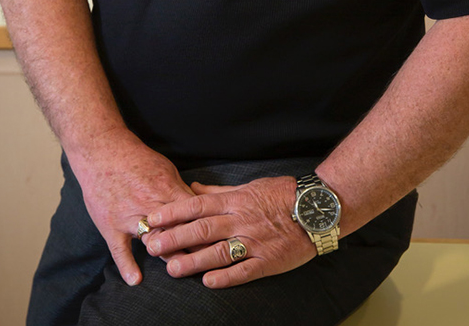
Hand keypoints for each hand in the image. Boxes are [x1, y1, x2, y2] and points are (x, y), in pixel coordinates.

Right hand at [69, 135, 194, 286]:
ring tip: (181, 270)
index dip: (207, 227)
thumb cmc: (136, 159)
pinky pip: (119, 249)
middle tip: (208, 262)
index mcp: (167, 189)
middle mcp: (151, 204)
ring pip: (154, 240)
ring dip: (168, 255)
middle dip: (193, 246)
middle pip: (177, 229)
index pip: (193, 212)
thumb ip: (180, 190)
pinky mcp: (111, 225)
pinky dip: (127, 265)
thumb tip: (198, 205)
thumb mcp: (165, 168)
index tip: (219, 241)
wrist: (102, 151)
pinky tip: (135, 281)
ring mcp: (130, 216)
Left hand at [145, 175, 314, 288]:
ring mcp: (254, 242)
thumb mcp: (248, 186)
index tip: (153, 218)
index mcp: (235, 201)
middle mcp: (240, 220)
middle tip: (153, 245)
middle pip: (202, 229)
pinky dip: (226, 276)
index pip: (197, 205)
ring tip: (172, 268)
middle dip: (175, 237)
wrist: (315, 208)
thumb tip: (192, 188)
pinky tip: (208, 282)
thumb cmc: (281, 194)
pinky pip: (244, 270)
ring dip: (194, 260)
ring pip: (219, 251)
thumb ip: (217, 191)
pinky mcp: (268, 261)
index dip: (173, 212)